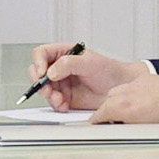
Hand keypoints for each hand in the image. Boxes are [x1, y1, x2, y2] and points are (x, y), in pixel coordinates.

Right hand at [33, 51, 147, 109]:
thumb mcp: (89, 62)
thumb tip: (51, 71)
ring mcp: (62, 83)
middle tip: (48, 90)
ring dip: (49, 96)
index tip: (42, 72)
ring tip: (60, 100)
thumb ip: (68, 64)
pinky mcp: (65, 98)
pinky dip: (56, 105)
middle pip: (38, 73)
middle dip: (40, 83)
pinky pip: (53, 102)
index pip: (42, 54)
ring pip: (44, 89)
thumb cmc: (109, 71)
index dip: (38, 62)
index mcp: (64, 53)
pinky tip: (64, 105)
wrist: (120, 88)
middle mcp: (60, 68)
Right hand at [85, 74, 158, 124]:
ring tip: (124, 109)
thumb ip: (123, 125)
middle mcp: (124, 94)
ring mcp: (133, 85)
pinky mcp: (143, 79)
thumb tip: (117, 128)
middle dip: (105, 110)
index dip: (96, 121)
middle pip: (106, 102)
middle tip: (109, 119)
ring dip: (116, 100)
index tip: (95, 123)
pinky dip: (129, 93)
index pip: (99, 114)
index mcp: (120, 106)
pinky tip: (137, 99)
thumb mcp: (140, 127)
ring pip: (116, 92)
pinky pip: (129, 86)